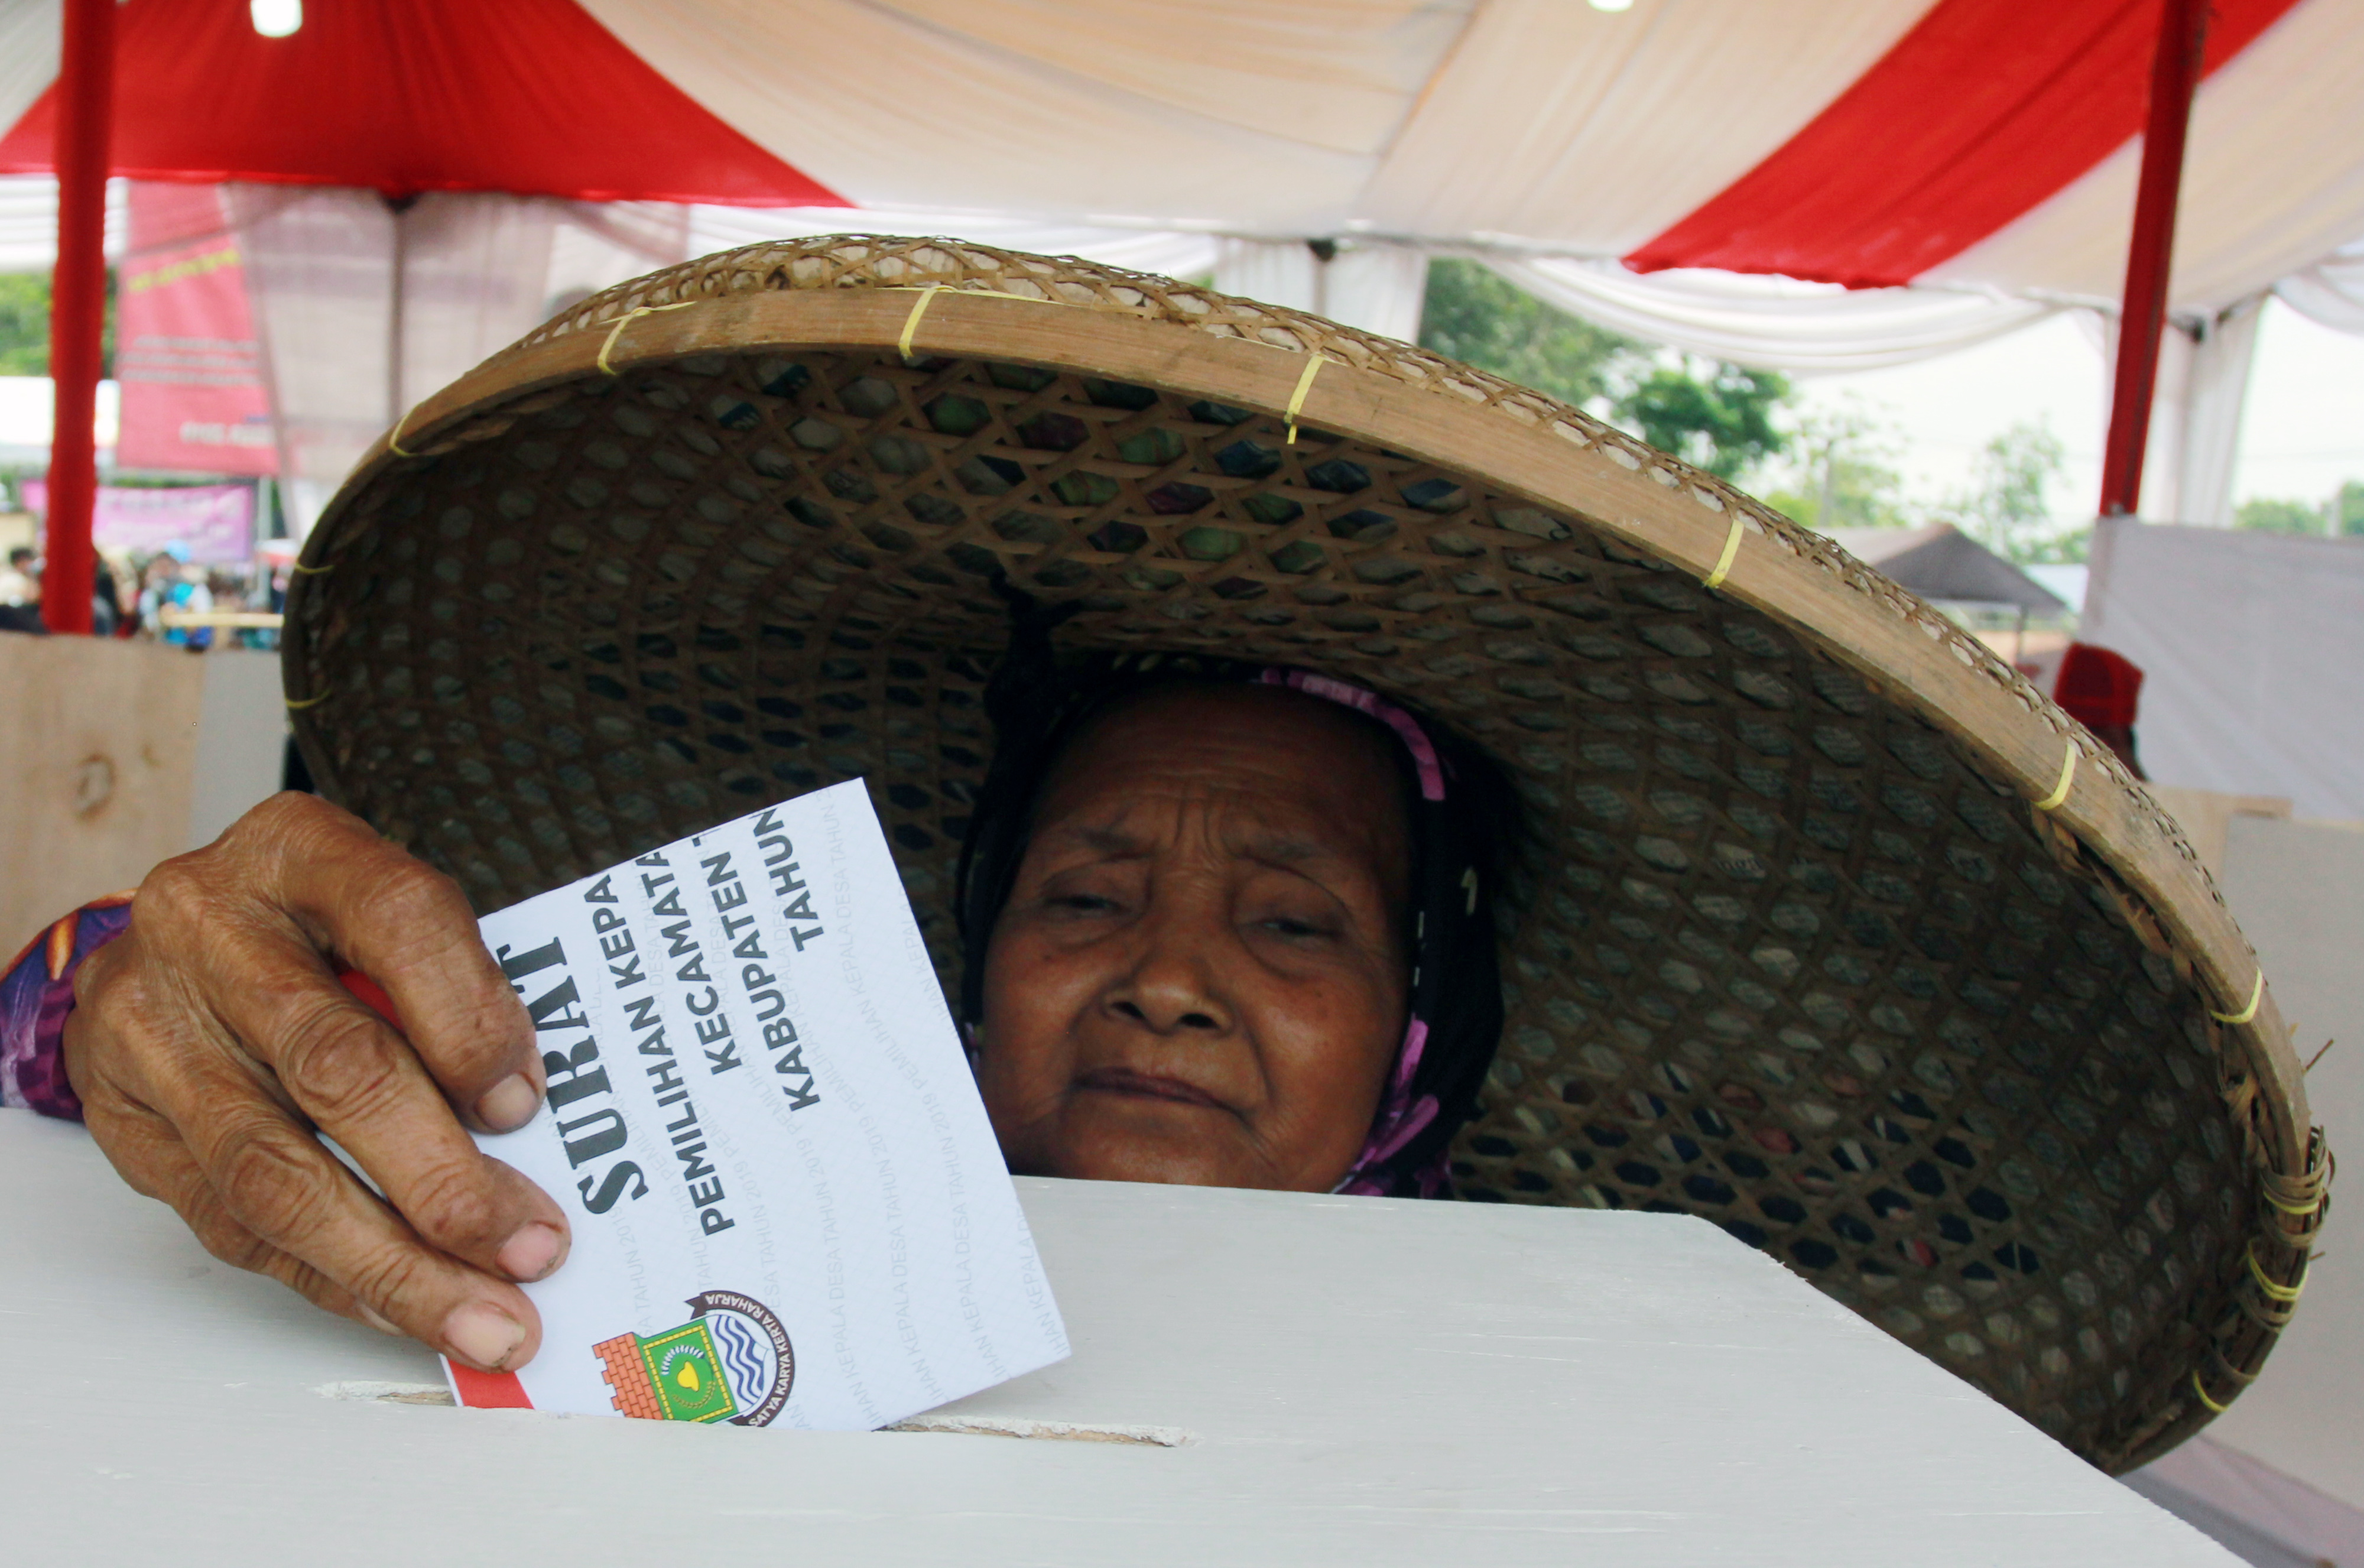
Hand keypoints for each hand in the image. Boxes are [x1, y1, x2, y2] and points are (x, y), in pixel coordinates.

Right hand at [63, 793, 568, 1371]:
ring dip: (394, 1265)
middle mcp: (209, 929)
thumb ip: (462, 991)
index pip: (402, 920)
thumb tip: (536, 1127)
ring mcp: (153, 1026)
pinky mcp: (125, 1120)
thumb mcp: (395, 916)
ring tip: (486, 1318)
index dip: (472, 1021)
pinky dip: (335, 1280)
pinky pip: (236, 1225)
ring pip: (275, 1173)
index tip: (528, 1105)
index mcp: (300, 850)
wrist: (182, 936)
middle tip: (531, 1248)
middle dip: (445, 1180)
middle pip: (336, 1066)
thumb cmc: (320, 927)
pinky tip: (405, 1308)